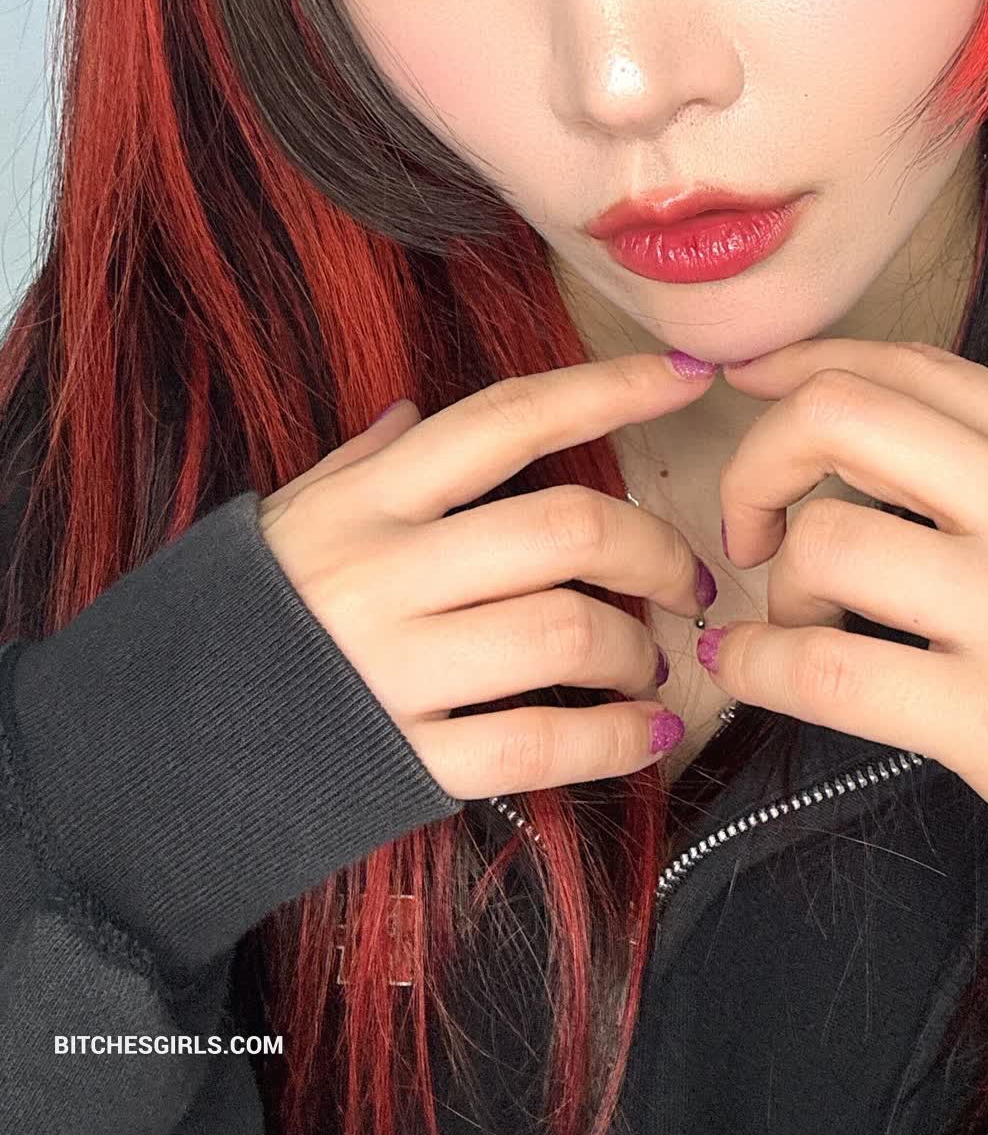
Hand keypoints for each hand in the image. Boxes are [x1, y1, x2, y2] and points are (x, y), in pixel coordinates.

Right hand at [257, 352, 715, 796]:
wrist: (149, 748)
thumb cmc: (240, 617)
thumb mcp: (289, 516)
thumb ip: (363, 461)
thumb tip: (418, 406)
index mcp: (368, 500)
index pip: (507, 419)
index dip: (609, 388)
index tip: (691, 373)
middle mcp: (385, 571)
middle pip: (564, 529)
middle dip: (653, 550)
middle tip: (684, 581)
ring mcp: (394, 668)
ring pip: (564, 633)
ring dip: (636, 648)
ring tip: (648, 661)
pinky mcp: (403, 761)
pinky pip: (536, 745)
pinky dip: (613, 742)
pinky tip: (646, 735)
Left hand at [704, 339, 987, 928]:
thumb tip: (911, 461)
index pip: (912, 366)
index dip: (804, 371)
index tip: (753, 395)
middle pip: (841, 417)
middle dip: (760, 458)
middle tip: (752, 524)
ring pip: (822, 540)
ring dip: (774, 588)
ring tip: (796, 627)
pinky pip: (826, 671)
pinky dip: (759, 669)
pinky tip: (753, 678)